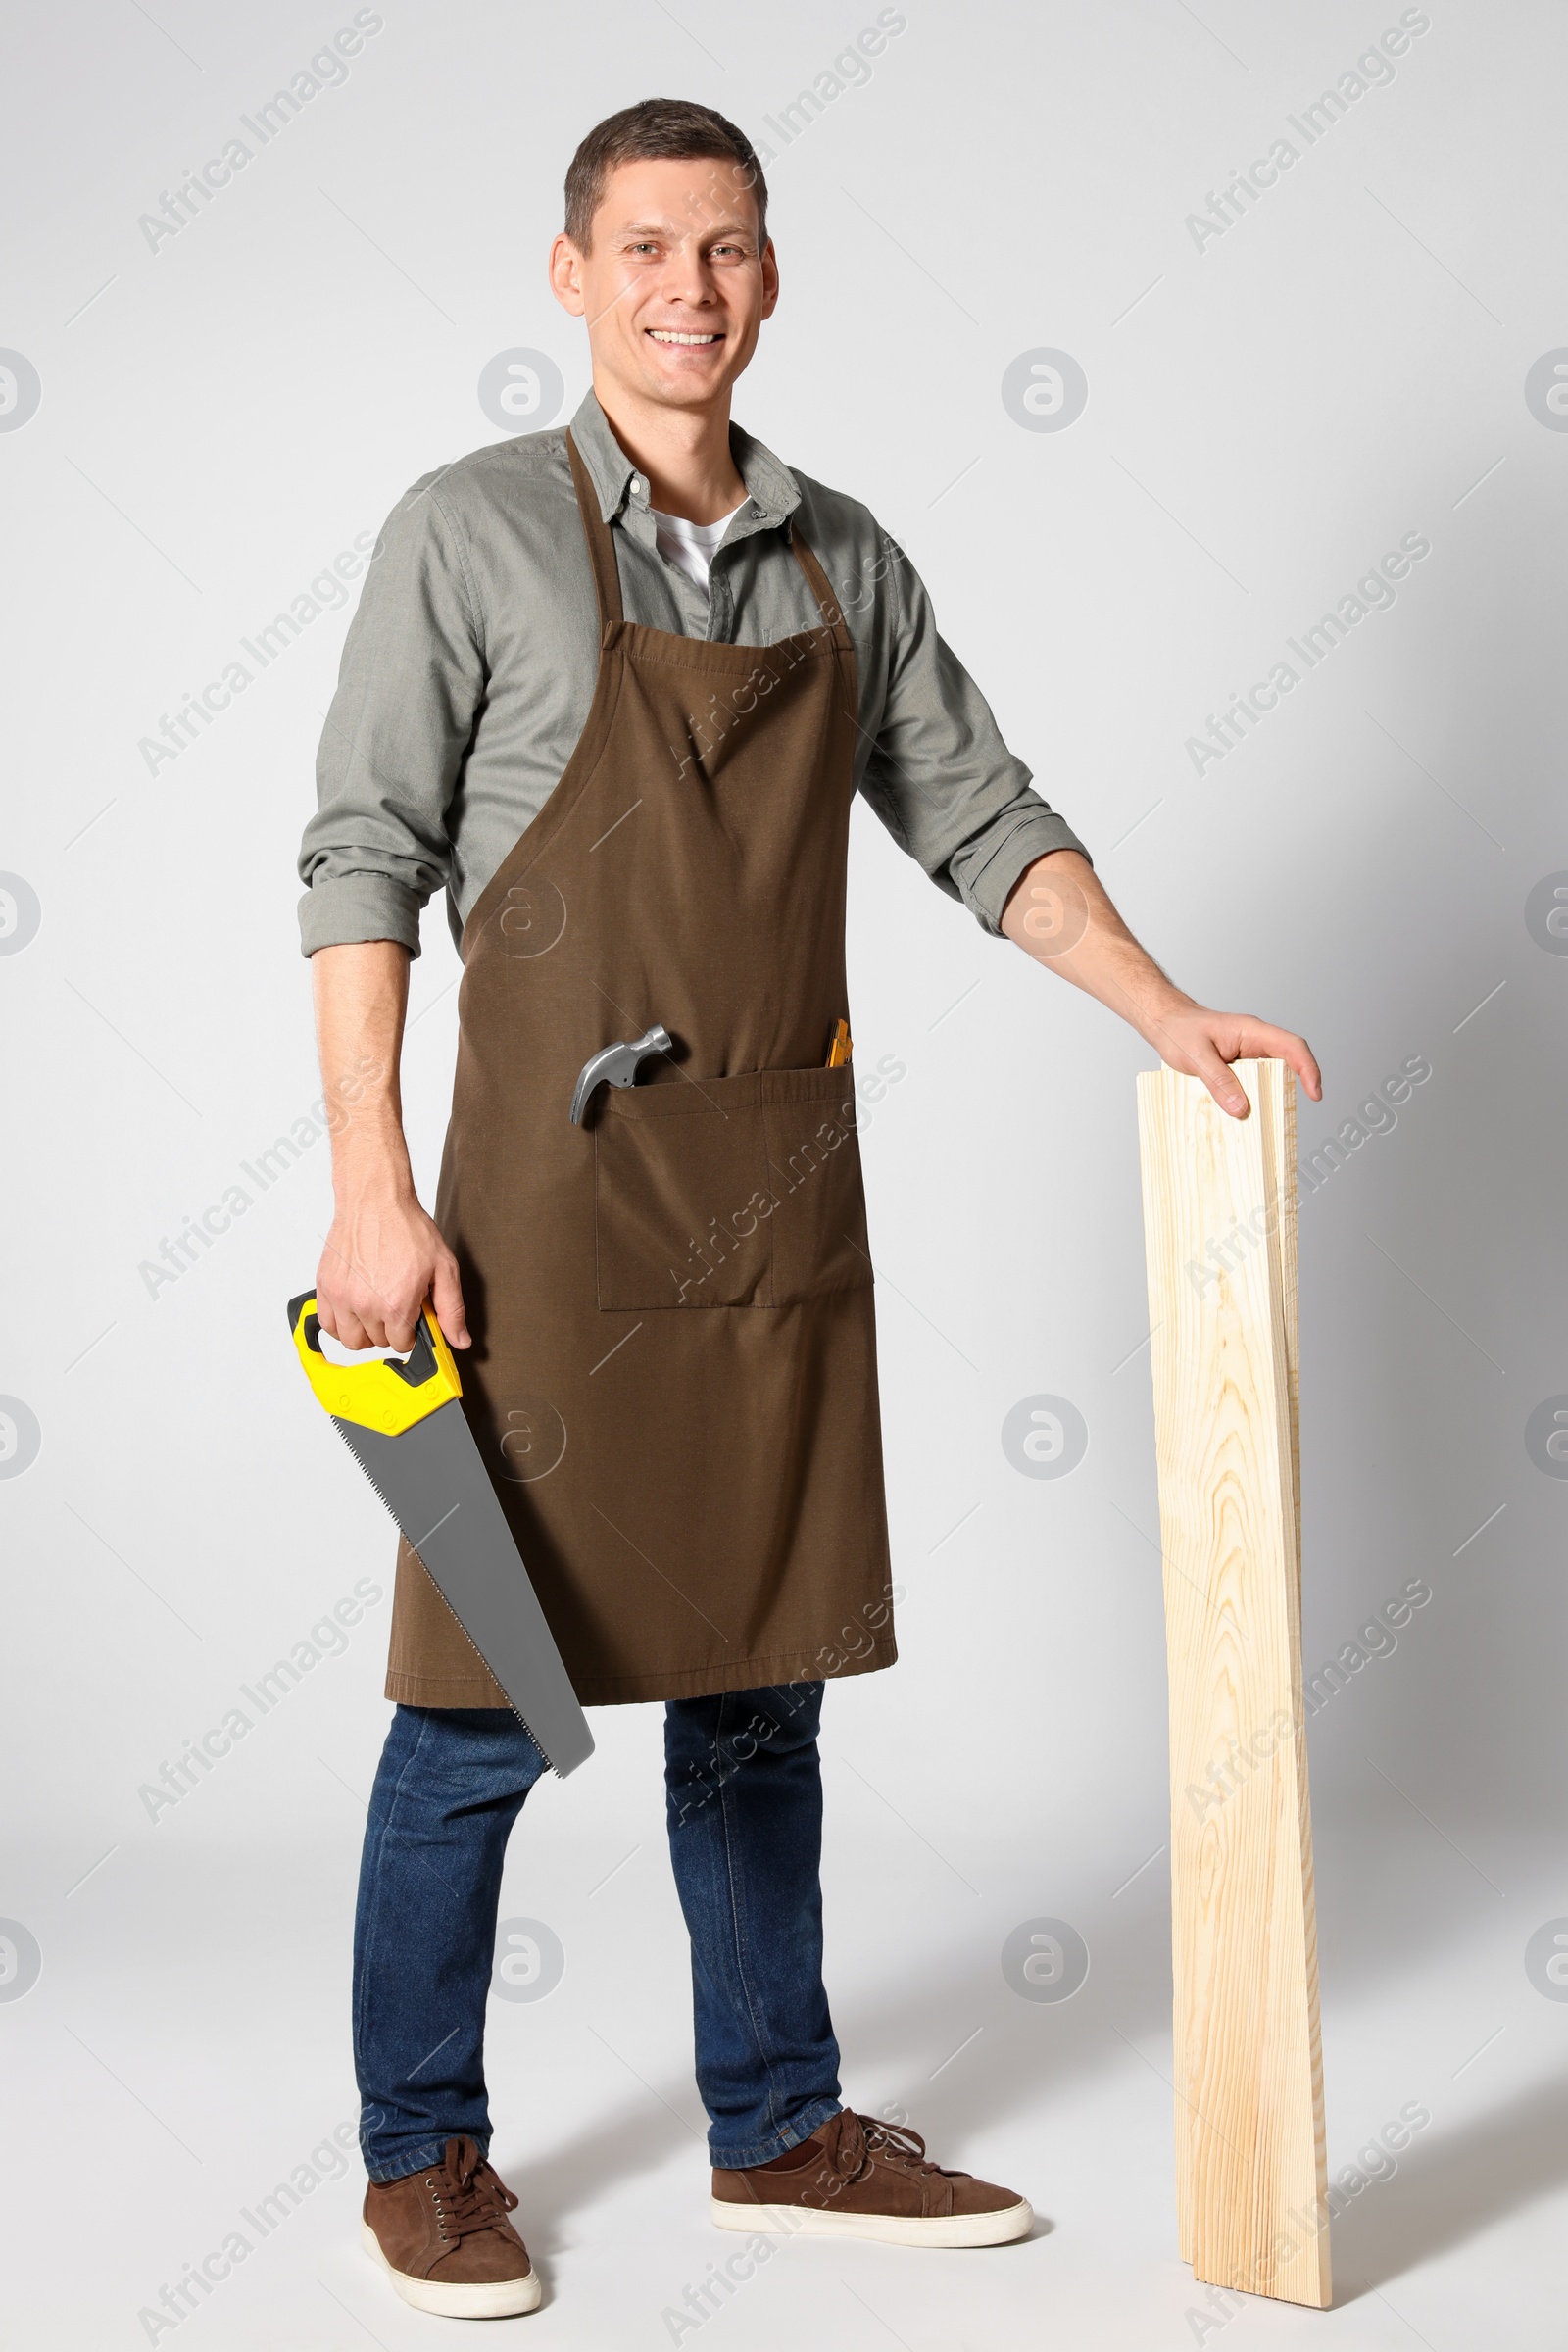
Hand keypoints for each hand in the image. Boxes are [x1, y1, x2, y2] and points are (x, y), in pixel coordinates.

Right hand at [314, 1182, 470, 1352]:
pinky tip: (354, 1310)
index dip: (411, 1333)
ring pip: (350, 1340)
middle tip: (396, 1307)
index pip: (403, 1344)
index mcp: (396, 1305)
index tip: (412, 1318)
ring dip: (365, 1332)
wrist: (376, 1201)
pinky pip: (327, 1324)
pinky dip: (339, 1323)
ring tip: (376, 1312)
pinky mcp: (325, 1287)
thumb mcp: (444, 1268)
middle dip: (390, 1331)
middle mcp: (366, 1305)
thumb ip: (452, 1309)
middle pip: (377, 1343)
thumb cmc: (407, 1228)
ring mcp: (342, 1297)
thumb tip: (460, 1340)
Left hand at [1141, 994, 1321, 1118]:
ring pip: (1270, 1076)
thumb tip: (1241, 1108)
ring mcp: (1246, 1054)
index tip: (1314, 1093)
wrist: (1163, 1023)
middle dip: (1292, 1088)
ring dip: (1270, 1096)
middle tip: (1285, 1116)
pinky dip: (1253, 1097)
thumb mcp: (1196, 1057)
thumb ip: (1219, 1081)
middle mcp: (1254, 1041)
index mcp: (1252, 1031)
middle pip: (1287, 1063)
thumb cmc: (1178, 1030)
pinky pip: (1252, 1082)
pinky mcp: (1237, 1066)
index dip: (1308, 1069)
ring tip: (1264, 1121)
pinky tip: (1244, 1114)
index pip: (1292, 1046)